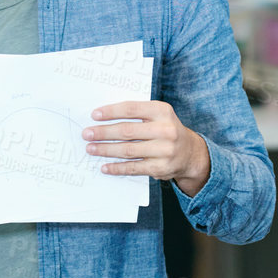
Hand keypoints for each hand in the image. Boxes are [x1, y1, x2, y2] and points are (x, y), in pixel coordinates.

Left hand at [88, 100, 210, 196]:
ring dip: (106, 150)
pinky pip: (133, 168)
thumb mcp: (158, 115)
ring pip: (128, 150)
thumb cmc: (166, 129)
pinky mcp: (160, 168)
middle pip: (127, 131)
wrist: (190, 153)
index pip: (132, 109)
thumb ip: (137, 113)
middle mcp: (165, 130)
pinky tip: (104, 166)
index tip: (94, 115)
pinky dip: (117, 168)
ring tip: (91, 148)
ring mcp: (164, 151)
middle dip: (104, 133)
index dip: (111, 112)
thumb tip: (104, 117)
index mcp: (162, 111)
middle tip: (87, 134)